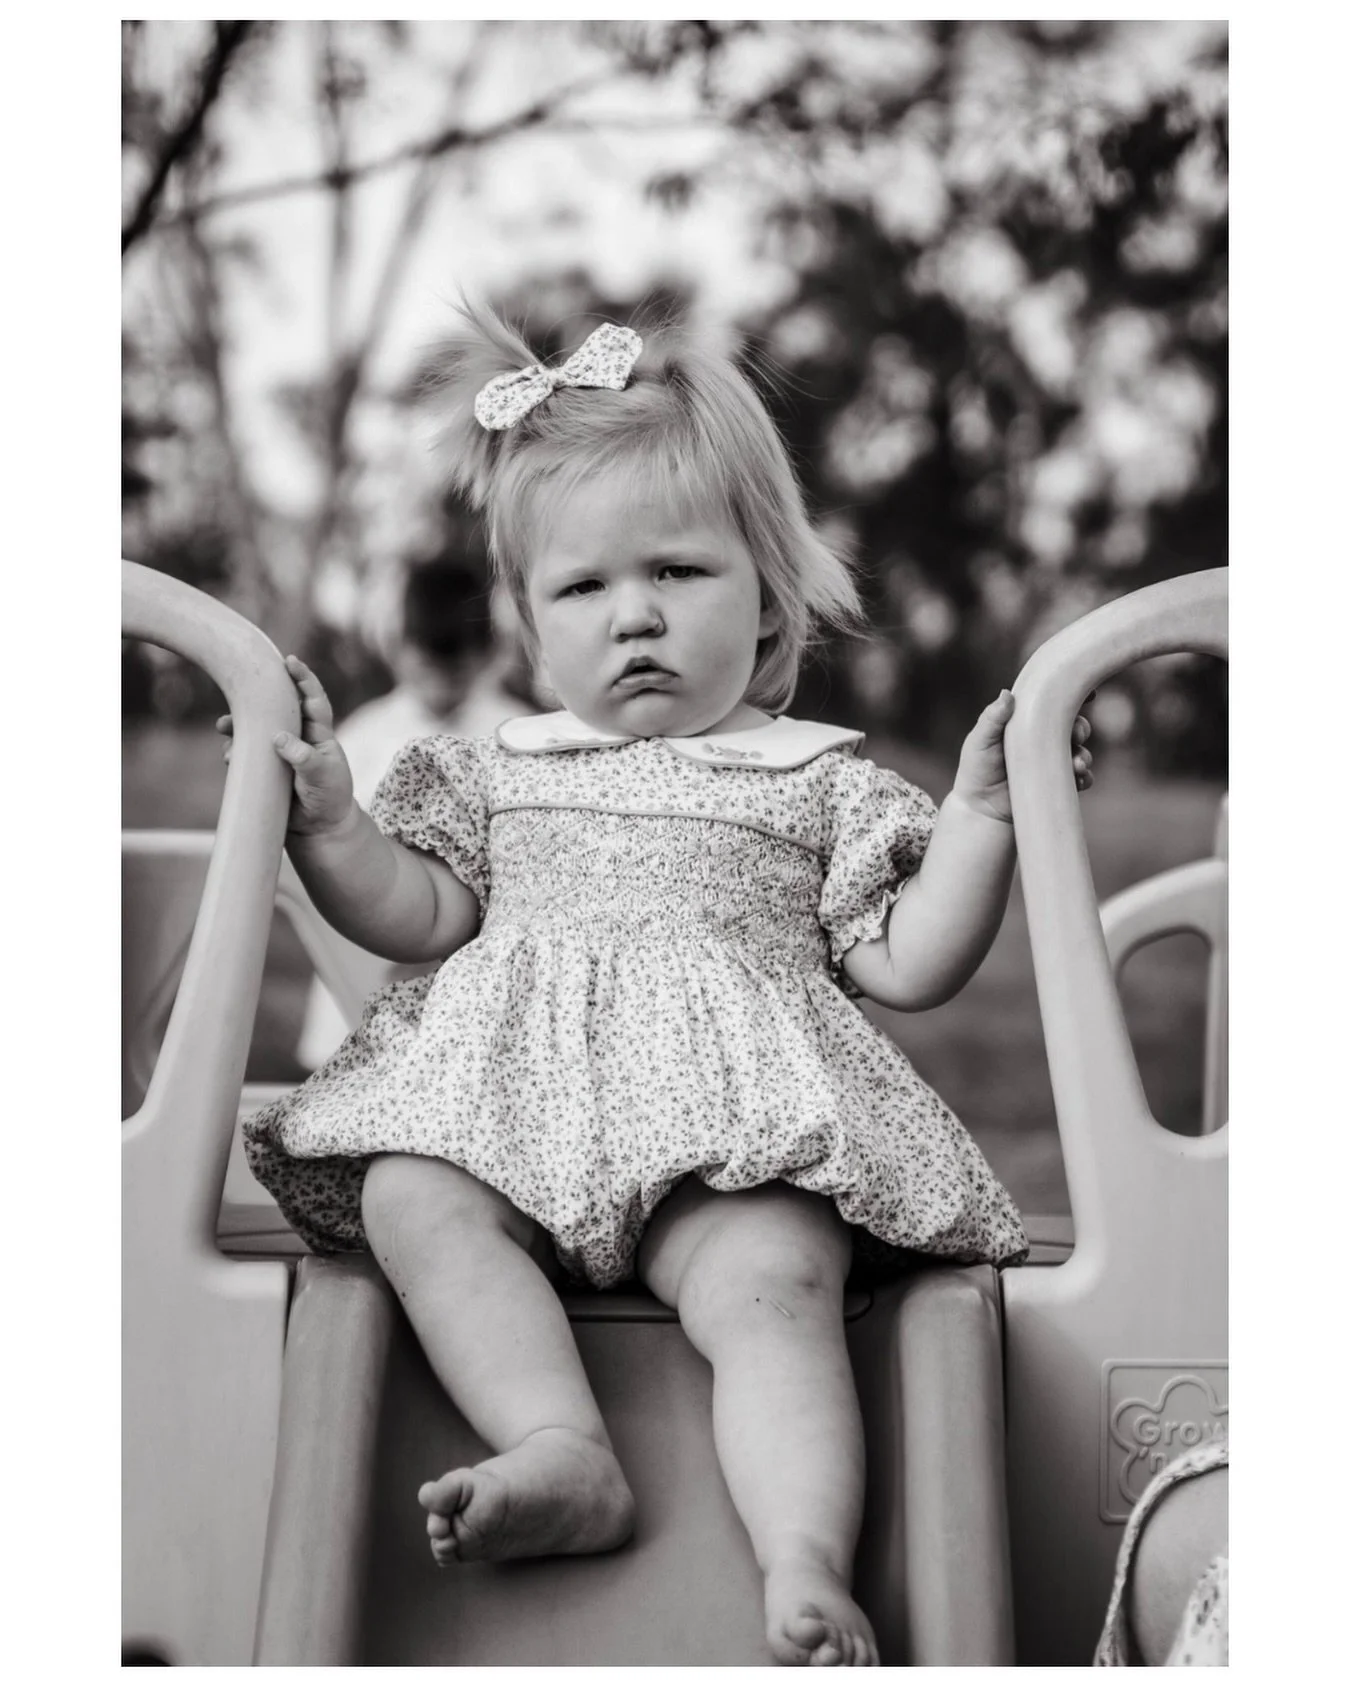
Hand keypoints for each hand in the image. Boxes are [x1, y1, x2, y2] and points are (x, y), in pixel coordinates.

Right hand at [216, 655, 356, 836]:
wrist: (319, 828)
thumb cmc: (330, 797)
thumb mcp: (323, 777)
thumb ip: (304, 758)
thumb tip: (277, 738)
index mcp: (319, 733)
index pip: (312, 700)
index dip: (303, 679)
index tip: (290, 662)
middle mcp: (298, 736)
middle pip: (276, 709)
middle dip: (258, 698)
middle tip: (241, 688)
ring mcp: (279, 751)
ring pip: (255, 730)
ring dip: (237, 726)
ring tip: (223, 726)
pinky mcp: (265, 768)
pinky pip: (245, 755)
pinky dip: (234, 753)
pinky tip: (228, 756)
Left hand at [952, 689, 1093, 824]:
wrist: (981, 808)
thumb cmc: (977, 768)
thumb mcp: (980, 741)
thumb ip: (992, 718)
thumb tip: (1007, 694)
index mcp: (1029, 722)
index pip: (1053, 704)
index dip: (1070, 696)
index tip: (1086, 694)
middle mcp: (1046, 739)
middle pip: (1074, 726)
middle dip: (1081, 727)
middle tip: (1076, 734)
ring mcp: (1055, 762)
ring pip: (1081, 752)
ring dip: (1084, 755)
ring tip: (1078, 764)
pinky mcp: (1059, 783)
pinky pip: (1081, 778)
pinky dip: (1084, 778)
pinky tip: (1078, 779)